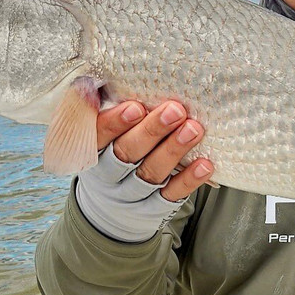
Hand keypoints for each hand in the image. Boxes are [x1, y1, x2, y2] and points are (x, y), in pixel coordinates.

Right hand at [74, 100, 214, 242]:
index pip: (97, 137)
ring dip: (173, 150)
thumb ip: (100, 109)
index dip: (114, 123)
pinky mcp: (154, 209)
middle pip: (127, 153)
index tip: (135, 107)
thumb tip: (89, 83)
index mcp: (92, 152)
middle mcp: (108, 175)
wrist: (109, 211)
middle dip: (152, 131)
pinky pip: (171, 195)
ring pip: (151, 173)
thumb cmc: (111, 157)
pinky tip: (205, 164)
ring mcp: (131, 195)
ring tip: (193, 129)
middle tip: (175, 110)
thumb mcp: (100, 136)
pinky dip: (188, 180)